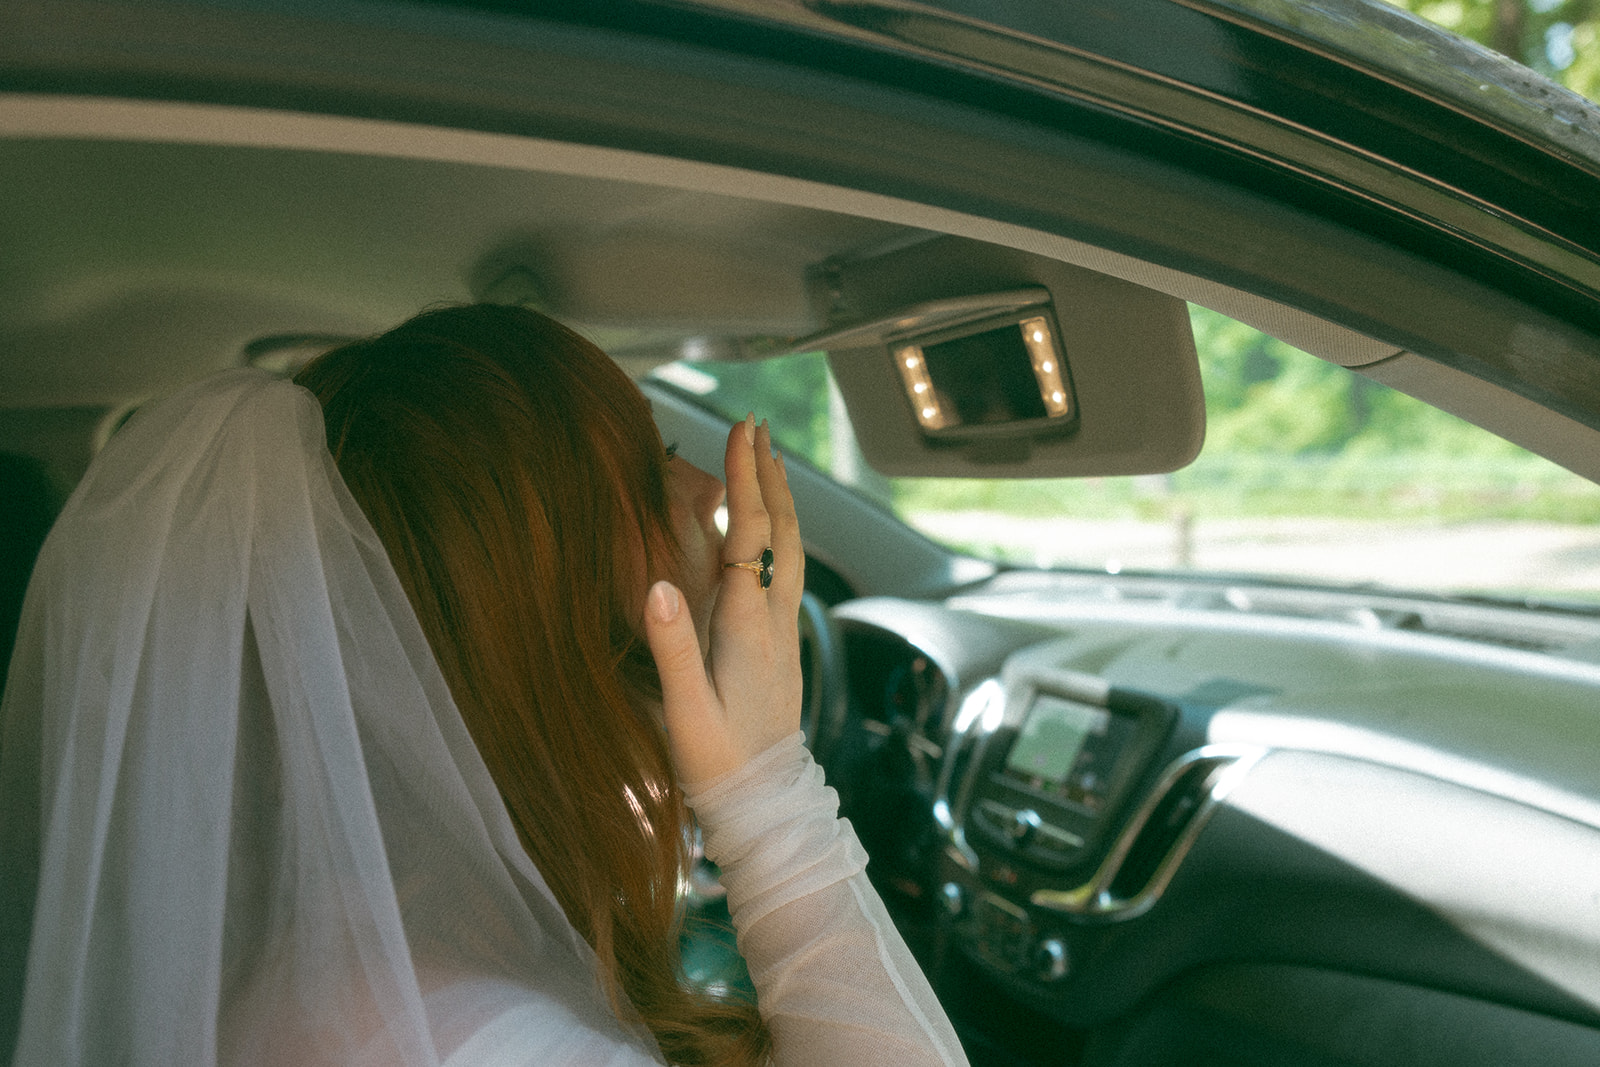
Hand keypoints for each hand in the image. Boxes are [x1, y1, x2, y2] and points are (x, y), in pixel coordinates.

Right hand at [642, 416, 803, 784]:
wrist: (764, 807)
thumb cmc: (718, 764)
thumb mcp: (684, 711)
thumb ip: (670, 648)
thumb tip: (656, 584)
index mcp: (748, 628)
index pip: (750, 536)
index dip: (744, 481)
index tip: (741, 433)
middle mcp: (774, 621)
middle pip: (781, 531)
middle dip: (768, 474)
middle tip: (757, 426)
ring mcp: (783, 632)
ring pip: (791, 549)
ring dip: (779, 500)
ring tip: (767, 461)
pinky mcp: (782, 646)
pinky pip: (785, 572)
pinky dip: (778, 534)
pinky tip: (768, 532)